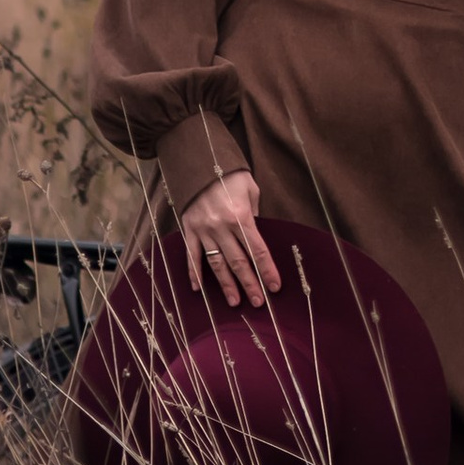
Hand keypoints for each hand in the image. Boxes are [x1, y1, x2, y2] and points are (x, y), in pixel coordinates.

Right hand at [179, 168, 280, 309]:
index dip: (267, 270)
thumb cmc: (231, 175)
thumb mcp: (251, 190)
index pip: (258, 250)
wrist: (200, 162)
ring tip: (235, 302)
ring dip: (226, 285)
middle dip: (250, 284)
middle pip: (239, 262)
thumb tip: (255, 236)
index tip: (274, 287)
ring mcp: (204, 230)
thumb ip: (254, 214)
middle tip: (258, 303)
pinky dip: (194, 273)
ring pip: (217, 264)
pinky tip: (198, 289)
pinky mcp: (189, 229)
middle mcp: (222, 227)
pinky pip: (192, 255)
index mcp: (241, 217)